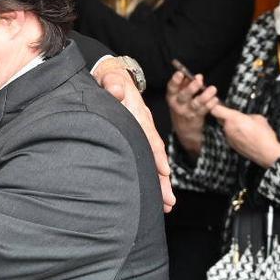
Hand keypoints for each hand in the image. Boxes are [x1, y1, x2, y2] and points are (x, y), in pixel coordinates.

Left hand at [93, 57, 174, 212]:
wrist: (113, 74)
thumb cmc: (110, 78)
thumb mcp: (110, 79)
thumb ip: (112, 84)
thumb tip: (117, 91)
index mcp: (138, 113)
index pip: (149, 136)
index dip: (156, 155)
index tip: (164, 172)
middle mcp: (144, 124)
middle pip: (156, 154)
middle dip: (163, 179)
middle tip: (169, 202)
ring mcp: (142, 131)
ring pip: (153, 159)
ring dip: (160, 182)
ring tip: (166, 205)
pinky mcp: (137, 136)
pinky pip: (146, 157)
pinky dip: (152, 174)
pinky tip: (154, 191)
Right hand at [166, 70, 217, 156]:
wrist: (184, 130)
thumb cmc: (182, 107)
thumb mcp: (179, 96)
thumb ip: (186, 85)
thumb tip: (198, 76)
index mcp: (172, 97)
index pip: (171, 88)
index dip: (175, 80)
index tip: (180, 73)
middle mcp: (178, 105)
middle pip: (184, 96)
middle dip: (191, 87)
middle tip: (199, 80)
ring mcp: (187, 112)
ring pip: (196, 103)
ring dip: (205, 96)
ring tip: (213, 89)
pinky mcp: (196, 118)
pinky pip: (204, 110)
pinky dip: (210, 104)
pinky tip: (215, 99)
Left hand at [210, 105, 279, 168]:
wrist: (268, 153)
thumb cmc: (264, 135)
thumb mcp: (258, 118)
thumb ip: (246, 115)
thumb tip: (243, 117)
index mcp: (233, 119)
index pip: (215, 110)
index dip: (216, 105)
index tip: (220, 103)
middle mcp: (228, 128)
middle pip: (220, 118)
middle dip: (225, 115)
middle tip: (233, 114)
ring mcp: (229, 138)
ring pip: (226, 127)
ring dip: (231, 125)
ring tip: (243, 126)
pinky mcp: (232, 145)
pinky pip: (230, 135)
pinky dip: (234, 133)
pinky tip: (244, 135)